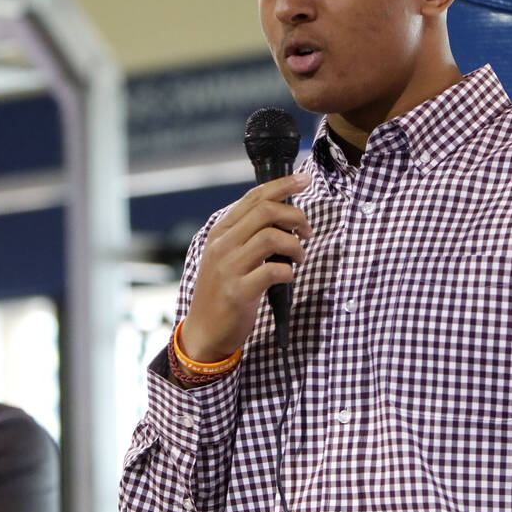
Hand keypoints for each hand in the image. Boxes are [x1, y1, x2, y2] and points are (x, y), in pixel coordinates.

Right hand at [180, 172, 311, 361]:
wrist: (204, 330)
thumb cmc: (222, 290)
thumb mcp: (226, 255)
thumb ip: (246, 233)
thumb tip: (282, 213)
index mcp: (221, 231)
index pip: (254, 197)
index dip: (283, 185)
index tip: (306, 180)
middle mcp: (222, 244)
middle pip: (266, 211)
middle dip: (296, 216)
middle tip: (307, 232)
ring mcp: (229, 267)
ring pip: (272, 237)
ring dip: (295, 246)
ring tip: (299, 258)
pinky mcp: (239, 291)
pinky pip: (273, 271)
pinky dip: (289, 271)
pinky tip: (288, 277)